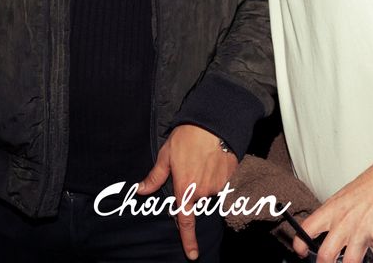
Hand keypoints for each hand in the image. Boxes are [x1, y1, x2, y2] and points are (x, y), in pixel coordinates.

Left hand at [136, 124, 237, 259]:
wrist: (215, 123)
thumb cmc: (187, 137)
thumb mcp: (166, 155)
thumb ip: (155, 177)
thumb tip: (141, 191)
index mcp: (185, 188)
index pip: (186, 220)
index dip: (188, 239)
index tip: (192, 255)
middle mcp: (203, 191)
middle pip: (196, 200)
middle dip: (192, 188)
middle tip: (191, 165)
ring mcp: (219, 186)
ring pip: (208, 191)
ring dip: (204, 181)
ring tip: (201, 159)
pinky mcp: (231, 178)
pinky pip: (220, 183)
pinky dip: (216, 175)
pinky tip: (212, 161)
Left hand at [292, 154, 372, 262]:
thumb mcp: (345, 196)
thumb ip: (336, 215)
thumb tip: (331, 232)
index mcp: (331, 210)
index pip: (306, 229)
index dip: (299, 245)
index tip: (302, 253)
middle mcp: (343, 222)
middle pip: (325, 256)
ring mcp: (360, 230)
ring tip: (359, 262)